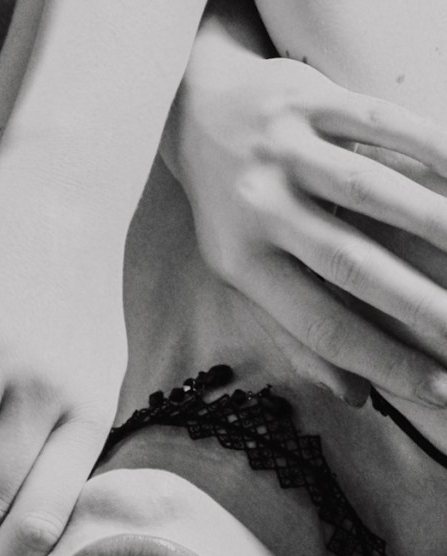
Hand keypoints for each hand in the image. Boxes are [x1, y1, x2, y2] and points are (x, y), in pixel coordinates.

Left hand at [173, 51, 446, 405]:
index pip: (320, 326)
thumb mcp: (245, 276)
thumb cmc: (230, 211)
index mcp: (242, 265)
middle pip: (351, 265)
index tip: (440, 386)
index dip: (383, 360)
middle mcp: (259, 208)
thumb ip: (294, 333)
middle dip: (421, 306)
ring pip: (371, 192)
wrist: (197, 111)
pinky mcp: (309, 98)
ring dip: (438, 225)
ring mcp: (284, 150)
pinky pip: (382, 123)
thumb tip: (354, 393)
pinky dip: (433, 148)